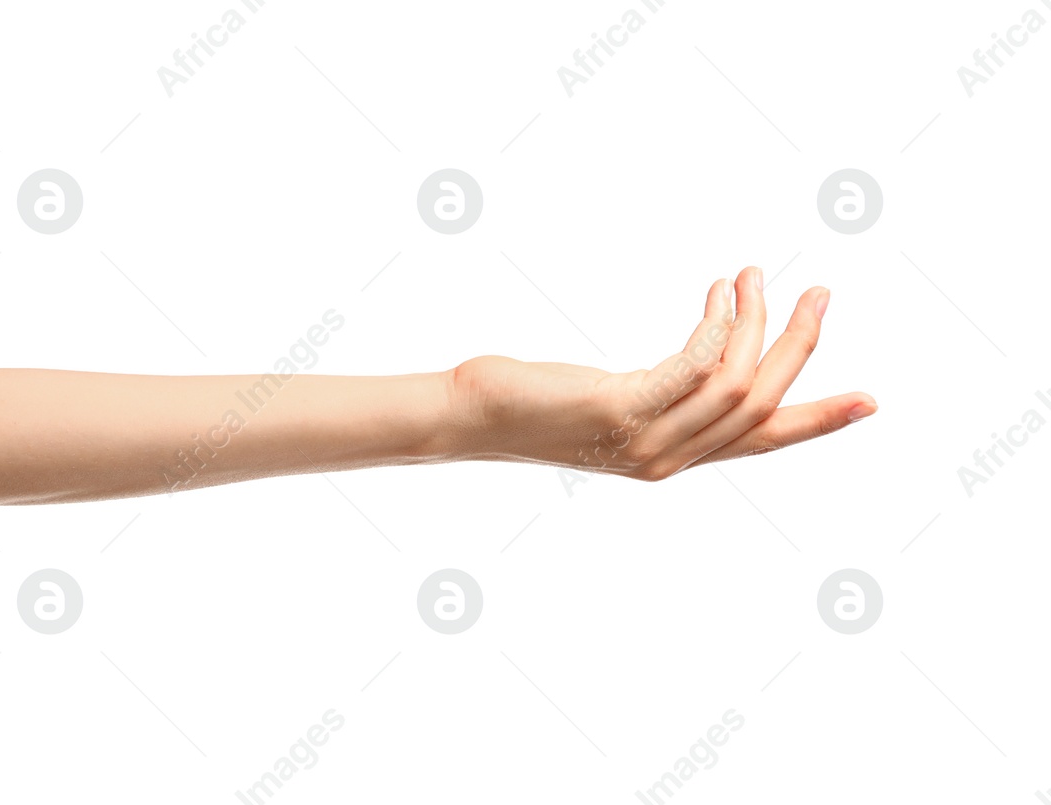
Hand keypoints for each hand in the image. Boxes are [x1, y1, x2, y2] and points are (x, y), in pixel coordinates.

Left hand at [449, 266, 875, 479]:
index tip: (871, 400)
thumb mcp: (611, 399)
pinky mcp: (622, 411)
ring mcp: (646, 440)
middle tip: (821, 292)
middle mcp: (668, 459)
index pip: (761, 443)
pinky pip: (695, 365)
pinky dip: (718, 324)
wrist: (469, 416)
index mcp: (672, 458)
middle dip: (800, 346)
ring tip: (753, 274)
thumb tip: (700, 358)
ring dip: (755, 320)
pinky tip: (719, 291)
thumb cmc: (530, 401)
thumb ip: (659, 392)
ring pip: (734, 381)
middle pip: (761, 405)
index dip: (819, 420)